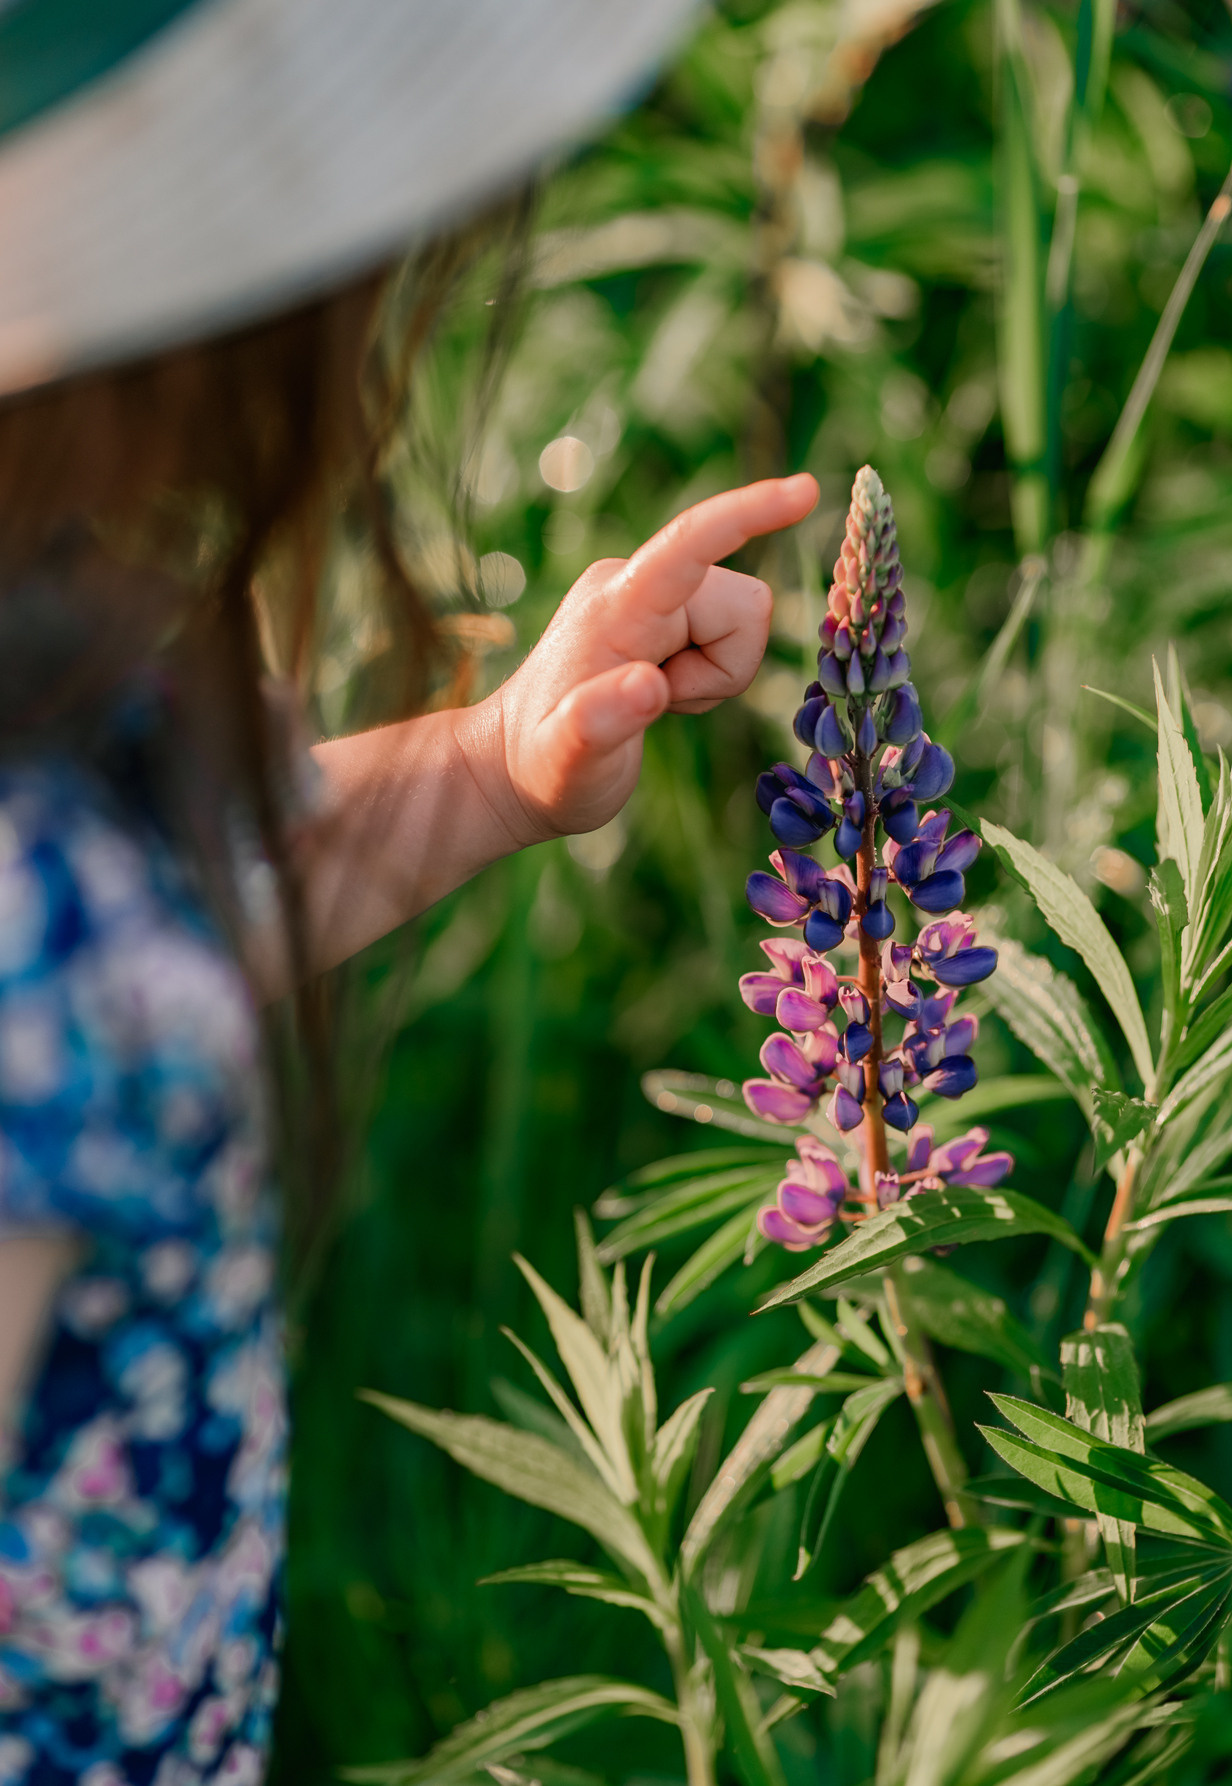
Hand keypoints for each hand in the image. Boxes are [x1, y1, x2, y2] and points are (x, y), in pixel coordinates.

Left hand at [486, 473, 818, 843]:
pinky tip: (661, 692)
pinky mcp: (659, 612)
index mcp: (614, 608)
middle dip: (727, 667)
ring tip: (660, 700)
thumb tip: (649, 685)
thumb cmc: (543, 771)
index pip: (689, 547)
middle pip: (743, 603)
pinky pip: (730, 630)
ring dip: (720, 673)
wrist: (513, 767)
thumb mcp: (566, 762)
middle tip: (665, 704)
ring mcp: (647, 595)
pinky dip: (712, 673)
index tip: (804, 491)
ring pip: (745, 617)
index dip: (746, 516)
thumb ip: (597, 724)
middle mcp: (633, 584)